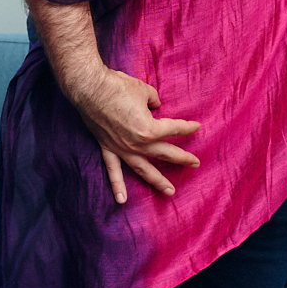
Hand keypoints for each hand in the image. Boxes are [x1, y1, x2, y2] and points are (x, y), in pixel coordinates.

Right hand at [68, 65, 199, 206]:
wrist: (89, 88)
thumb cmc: (118, 86)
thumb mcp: (144, 90)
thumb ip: (154, 100)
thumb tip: (155, 105)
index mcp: (150, 128)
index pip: (174, 129)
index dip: (188, 127)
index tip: (197, 127)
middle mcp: (138, 143)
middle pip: (165, 153)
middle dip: (182, 158)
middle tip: (195, 163)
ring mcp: (122, 149)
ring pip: (144, 169)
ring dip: (158, 181)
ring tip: (170, 191)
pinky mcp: (108, 149)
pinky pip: (113, 171)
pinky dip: (117, 186)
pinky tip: (122, 200)